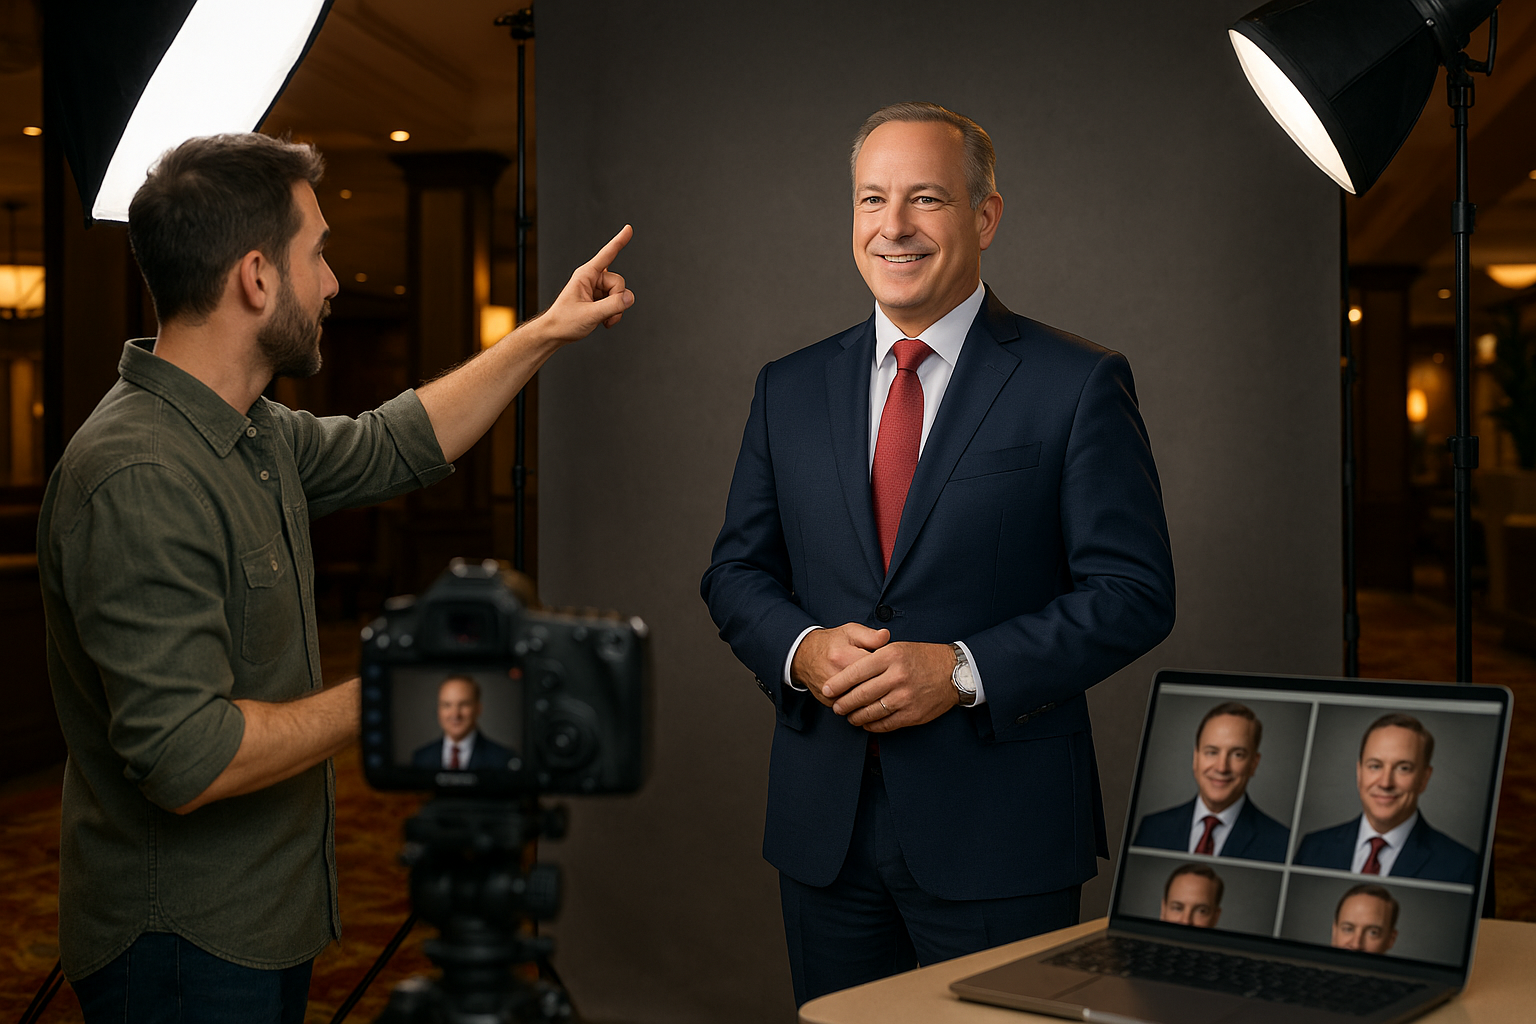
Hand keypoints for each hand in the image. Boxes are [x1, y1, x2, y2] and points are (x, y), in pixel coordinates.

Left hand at [535, 225, 635, 341]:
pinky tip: (604, 320)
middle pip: (618, 282)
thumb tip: (629, 298)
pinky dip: (614, 313)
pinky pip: (615, 302)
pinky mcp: (598, 299)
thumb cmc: (564, 321)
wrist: (555, 333)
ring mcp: (596, 289)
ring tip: (603, 319)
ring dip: (615, 309)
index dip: (619, 241)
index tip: (628, 229)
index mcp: (585, 275)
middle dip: (617, 300)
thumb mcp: (589, 314)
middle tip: (606, 314)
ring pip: (619, 294)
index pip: (607, 254)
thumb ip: (612, 306)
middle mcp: (592, 279)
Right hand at [791, 623, 889, 707]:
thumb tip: (886, 636)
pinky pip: (852, 708)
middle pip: (869, 688)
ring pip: (862, 702)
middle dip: (883, 685)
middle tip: (892, 681)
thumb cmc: (831, 643)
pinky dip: (863, 705)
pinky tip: (872, 698)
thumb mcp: (850, 631)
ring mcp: (831, 692)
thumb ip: (870, 635)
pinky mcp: (830, 702)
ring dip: (875, 698)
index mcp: (843, 656)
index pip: (874, 667)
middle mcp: (836, 676)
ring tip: (884, 690)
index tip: (893, 666)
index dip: (887, 667)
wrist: (805, 656)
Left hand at [822, 642, 957, 731]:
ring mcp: (904, 697)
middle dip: (843, 703)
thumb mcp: (898, 647)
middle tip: (836, 706)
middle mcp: (896, 677)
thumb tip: (849, 668)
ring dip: (855, 716)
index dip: (837, 684)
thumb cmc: (923, 657)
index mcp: (890, 656)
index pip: (855, 672)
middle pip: (860, 694)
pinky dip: (872, 725)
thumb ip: (874, 655)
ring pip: (870, 712)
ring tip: (849, 716)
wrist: (954, 672)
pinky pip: (885, 724)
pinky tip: (866, 723)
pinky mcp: (912, 714)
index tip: (826, 690)